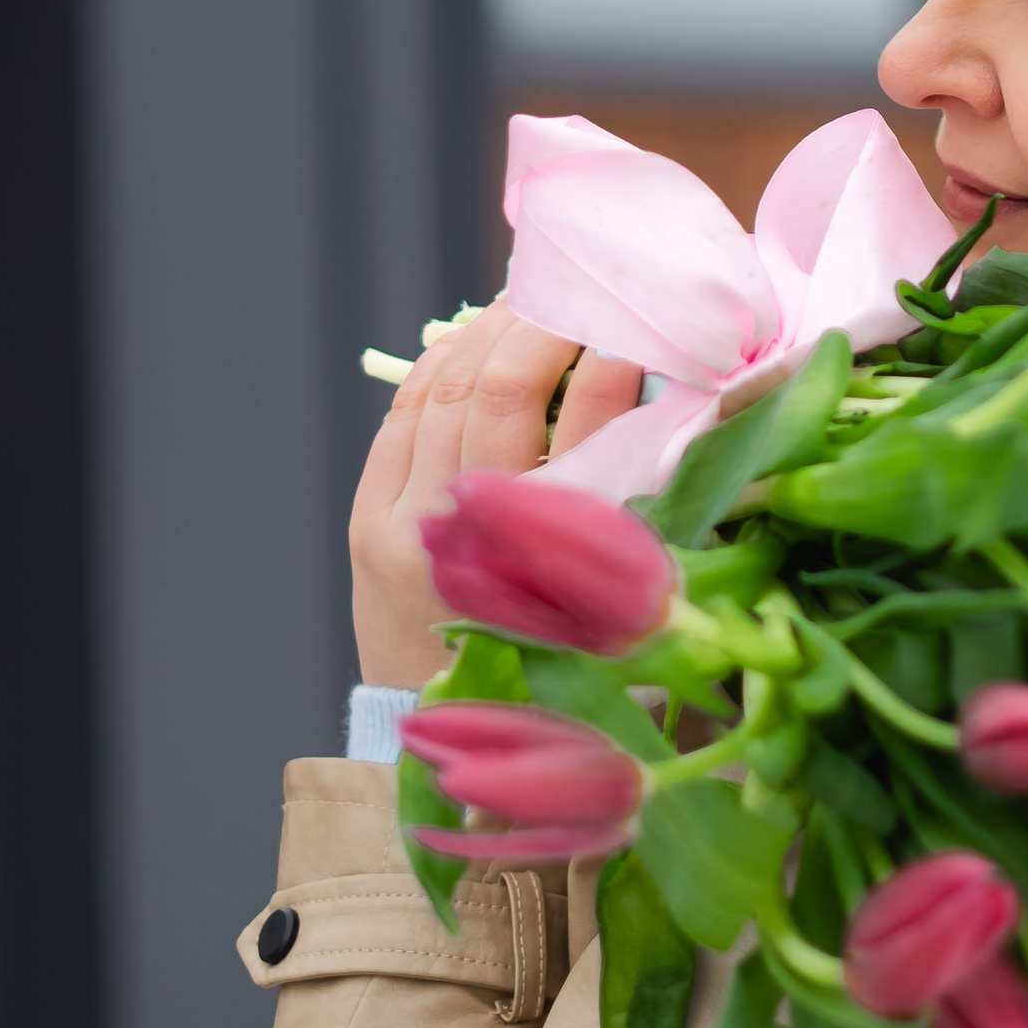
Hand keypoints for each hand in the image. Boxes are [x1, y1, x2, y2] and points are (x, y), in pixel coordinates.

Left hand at [347, 302, 645, 686]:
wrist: (441, 735)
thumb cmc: (545, 675)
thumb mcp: (604, 607)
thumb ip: (626, 507)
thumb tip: (661, 397)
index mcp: (543, 565)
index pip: (582, 435)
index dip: (609, 367)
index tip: (637, 329)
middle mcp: (464, 542)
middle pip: (499, 395)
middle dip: (541, 327)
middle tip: (579, 292)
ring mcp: (402, 526)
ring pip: (443, 391)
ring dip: (488, 332)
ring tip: (529, 301)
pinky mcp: (366, 521)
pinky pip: (401, 414)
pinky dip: (437, 365)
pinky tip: (471, 341)